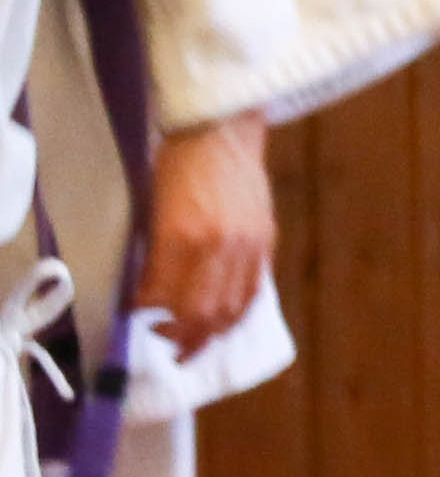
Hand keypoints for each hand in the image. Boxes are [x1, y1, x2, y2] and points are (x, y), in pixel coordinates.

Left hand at [144, 114, 275, 356]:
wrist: (221, 130)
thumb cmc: (176, 163)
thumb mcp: (151, 207)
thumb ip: (155, 252)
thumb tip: (151, 290)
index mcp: (183, 237)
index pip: (164, 297)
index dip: (149, 314)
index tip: (136, 318)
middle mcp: (219, 248)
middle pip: (202, 313)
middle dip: (181, 337)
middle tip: (166, 346)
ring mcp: (247, 247)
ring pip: (231, 309)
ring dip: (212, 334)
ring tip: (195, 345)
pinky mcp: (265, 241)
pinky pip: (253, 290)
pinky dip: (237, 313)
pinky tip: (225, 320)